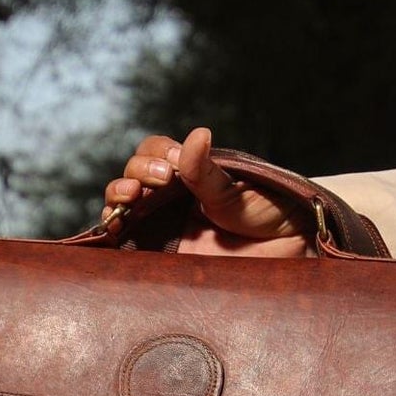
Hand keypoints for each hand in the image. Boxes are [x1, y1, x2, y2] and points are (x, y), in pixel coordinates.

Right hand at [102, 126, 310, 257]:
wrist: (285, 259)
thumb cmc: (268, 218)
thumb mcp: (236, 190)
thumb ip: (207, 171)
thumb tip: (196, 134)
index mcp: (188, 176)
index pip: (154, 153)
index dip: (155, 154)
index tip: (174, 164)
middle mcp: (170, 200)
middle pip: (132, 177)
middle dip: (136, 173)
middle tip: (161, 178)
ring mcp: (161, 230)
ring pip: (121, 207)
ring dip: (116, 197)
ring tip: (131, 197)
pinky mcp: (159, 260)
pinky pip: (124, 247)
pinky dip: (110, 234)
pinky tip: (113, 226)